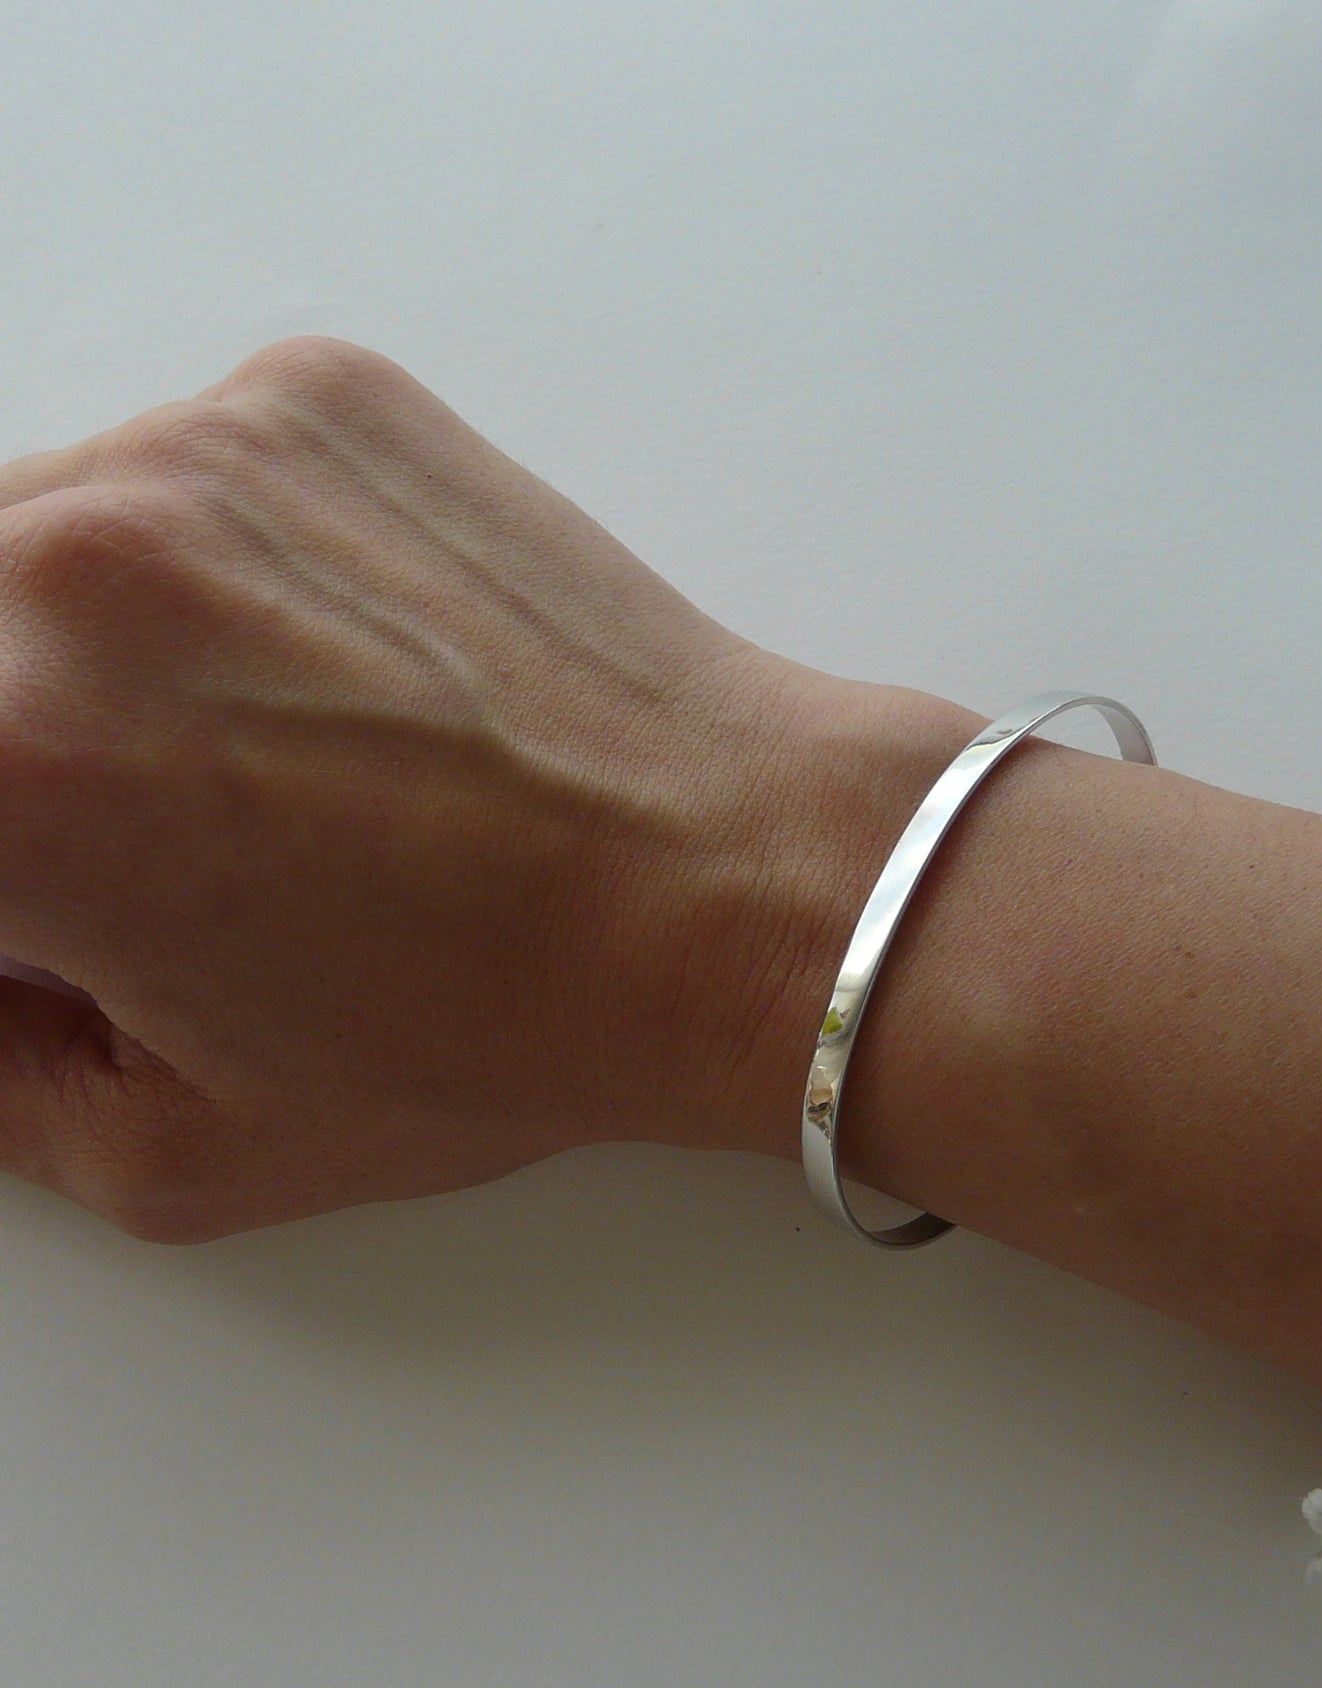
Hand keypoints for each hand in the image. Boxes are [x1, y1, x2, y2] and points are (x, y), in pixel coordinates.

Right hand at [0, 337, 971, 1240]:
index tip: (42, 903)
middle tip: (115, 834)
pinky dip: (186, 572)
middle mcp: (66, 568)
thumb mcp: (181, 1143)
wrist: (734, 880)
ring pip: (14, 544)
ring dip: (61, 650)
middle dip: (1, 760)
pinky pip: (157, 473)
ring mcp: (195, 452)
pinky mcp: (309, 396)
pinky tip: (319, 673)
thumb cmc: (505, 1022)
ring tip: (228, 758)